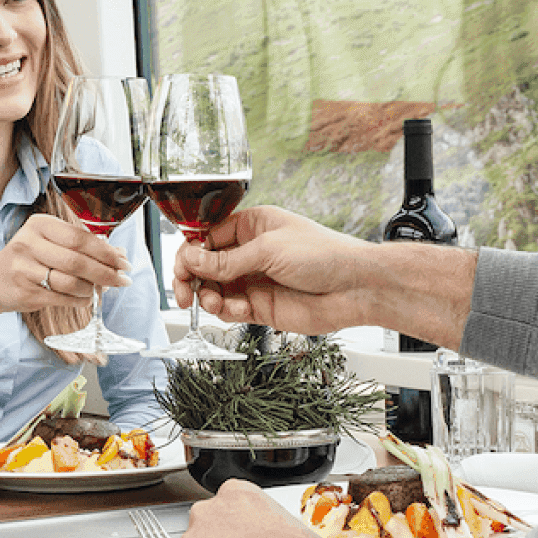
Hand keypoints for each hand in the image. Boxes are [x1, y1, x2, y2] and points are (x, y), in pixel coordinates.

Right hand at [0, 214, 130, 324]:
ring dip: (92, 288)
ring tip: (101, 289)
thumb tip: (119, 253)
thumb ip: (81, 245)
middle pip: (77, 261)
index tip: (124, 261)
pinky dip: (80, 300)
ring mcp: (24, 269)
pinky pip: (62, 298)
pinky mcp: (25, 292)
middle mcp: (29, 243)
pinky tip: (86, 298)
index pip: (80, 238)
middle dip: (106, 272)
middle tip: (123, 279)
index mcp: (39, 225)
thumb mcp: (49, 242)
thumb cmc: (28, 259)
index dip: (106, 252)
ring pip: (71, 282)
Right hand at [173, 205, 380, 334]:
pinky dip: (225, 312)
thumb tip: (191, 258)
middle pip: (205, 265)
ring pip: (214, 290)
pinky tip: (235, 309)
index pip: (206, 237)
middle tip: (184, 290)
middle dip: (191, 278)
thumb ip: (227, 259)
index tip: (181, 267)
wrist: (356, 288)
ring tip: (213, 301)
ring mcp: (254, 280)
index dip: (190, 251)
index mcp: (252, 226)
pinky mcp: (261, 307)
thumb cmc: (325, 255)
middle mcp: (250, 252)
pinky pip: (230, 310)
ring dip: (207, 296)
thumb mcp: (269, 249)